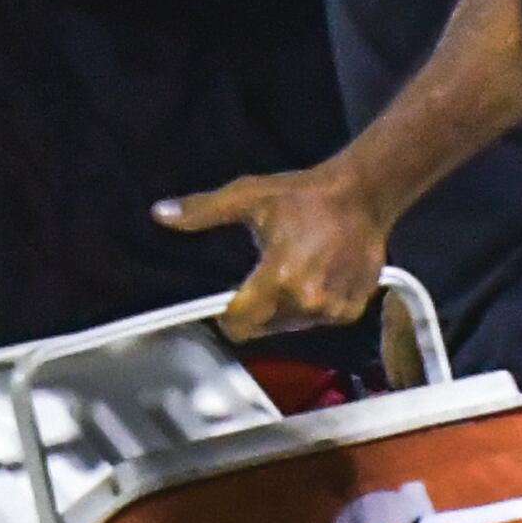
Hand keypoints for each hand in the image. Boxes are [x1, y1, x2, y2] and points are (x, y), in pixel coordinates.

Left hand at [153, 162, 391, 340]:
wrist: (362, 195)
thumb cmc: (302, 195)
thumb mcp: (248, 197)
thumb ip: (203, 211)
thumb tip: (159, 213)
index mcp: (279, 278)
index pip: (240, 323)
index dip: (228, 316)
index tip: (226, 303)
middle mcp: (308, 301)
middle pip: (263, 326)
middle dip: (257, 308)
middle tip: (265, 275)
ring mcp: (333, 309)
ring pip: (290, 325)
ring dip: (285, 308)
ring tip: (293, 271)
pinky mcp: (351, 310)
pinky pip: (318, 320)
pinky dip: (312, 307)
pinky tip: (315, 276)